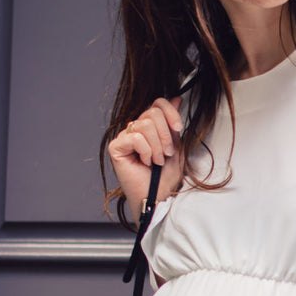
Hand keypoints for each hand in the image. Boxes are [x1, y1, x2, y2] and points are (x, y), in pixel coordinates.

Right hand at [107, 96, 185, 210]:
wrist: (158, 196)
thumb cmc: (165, 176)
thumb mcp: (175, 146)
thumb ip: (173, 124)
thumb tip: (176, 99)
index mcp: (149, 127)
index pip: (157, 104)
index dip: (170, 112)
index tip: (178, 128)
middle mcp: (135, 129)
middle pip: (152, 113)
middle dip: (165, 135)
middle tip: (167, 153)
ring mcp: (124, 137)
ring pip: (144, 125)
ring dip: (156, 146)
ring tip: (157, 161)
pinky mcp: (116, 147)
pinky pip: (135, 137)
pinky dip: (145, 151)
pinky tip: (144, 162)